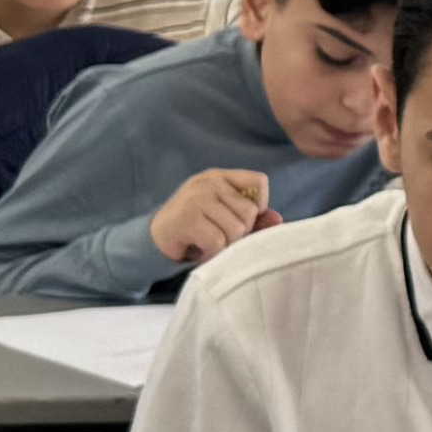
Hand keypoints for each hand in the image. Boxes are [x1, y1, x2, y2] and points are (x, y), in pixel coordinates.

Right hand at [147, 167, 280, 269]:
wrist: (153, 239)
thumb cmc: (195, 228)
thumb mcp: (224, 218)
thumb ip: (252, 218)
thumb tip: (277, 219)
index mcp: (220, 177)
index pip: (259, 182)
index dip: (260, 205)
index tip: (245, 220)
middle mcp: (209, 182)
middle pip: (249, 212)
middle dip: (240, 232)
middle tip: (219, 237)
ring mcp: (196, 198)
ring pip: (235, 229)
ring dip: (225, 245)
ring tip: (209, 243)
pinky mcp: (187, 218)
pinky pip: (217, 242)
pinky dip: (212, 254)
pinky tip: (200, 250)